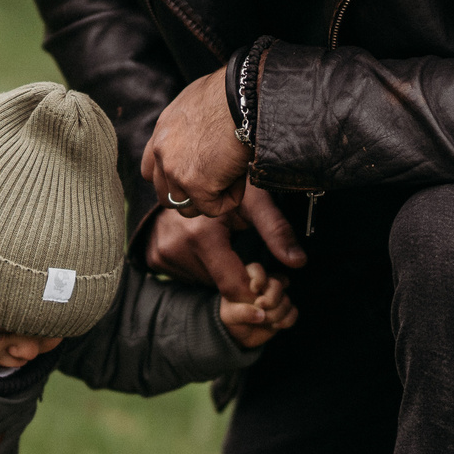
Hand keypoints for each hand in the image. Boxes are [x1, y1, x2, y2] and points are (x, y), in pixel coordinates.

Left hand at [139, 73, 248, 218]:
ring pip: (187, 207)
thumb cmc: (231, 94)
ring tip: (233, 176)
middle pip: (165, 195)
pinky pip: (213, 208)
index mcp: (161, 131)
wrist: (242, 96)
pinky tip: (240, 178)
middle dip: (189, 195)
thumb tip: (204, 141)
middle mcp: (162, 152)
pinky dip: (229, 199)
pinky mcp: (196, 185)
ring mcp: (175, 171)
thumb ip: (190, 128)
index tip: (194, 175)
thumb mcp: (197, 105)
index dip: (171, 179)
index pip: (150, 170)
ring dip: (210, 198)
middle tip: (216, 183)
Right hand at [144, 185, 304, 305]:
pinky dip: (199, 264)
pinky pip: (185, 273)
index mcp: (201, 236)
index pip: (232, 285)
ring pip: (201, 279)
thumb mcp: (253, 202)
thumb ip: (276, 231)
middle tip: (242, 247)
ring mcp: (160, 252)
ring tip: (221, 241)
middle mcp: (175, 246)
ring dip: (216, 269)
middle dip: (234, 273)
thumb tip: (300, 262)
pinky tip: (203, 241)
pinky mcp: (153, 255)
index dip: (252, 287)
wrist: (182, 166)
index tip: (265, 280)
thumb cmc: (225, 181)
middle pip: (217, 283)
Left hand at [217, 262, 299, 347]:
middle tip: (260, 306)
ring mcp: (276, 297)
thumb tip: (261, 313)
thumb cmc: (231, 321)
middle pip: (277, 285)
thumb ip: (240, 312)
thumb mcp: (228, 317)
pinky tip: (276, 325)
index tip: (254, 289)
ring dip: (277, 314)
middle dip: (271, 300)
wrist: (240, 337)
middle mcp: (264, 285)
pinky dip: (287, 320)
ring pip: (286, 300)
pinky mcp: (284, 310)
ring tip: (264, 321)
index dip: (259, 277)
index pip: (257, 269)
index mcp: (247, 280)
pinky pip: (293, 312)